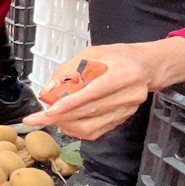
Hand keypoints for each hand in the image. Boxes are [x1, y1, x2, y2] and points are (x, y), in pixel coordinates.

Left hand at [24, 38, 184, 139]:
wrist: (147, 67)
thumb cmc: (118, 57)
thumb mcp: (92, 54)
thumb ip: (68, 71)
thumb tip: (48, 92)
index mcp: (123, 74)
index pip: (92, 92)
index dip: (69, 104)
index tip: (48, 111)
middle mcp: (128, 95)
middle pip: (89, 112)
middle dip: (59, 117)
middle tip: (37, 119)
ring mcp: (127, 110)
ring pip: (90, 126)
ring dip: (65, 124)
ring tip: (51, 118)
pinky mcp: (122, 120)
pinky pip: (95, 132)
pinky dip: (76, 129)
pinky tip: (66, 121)